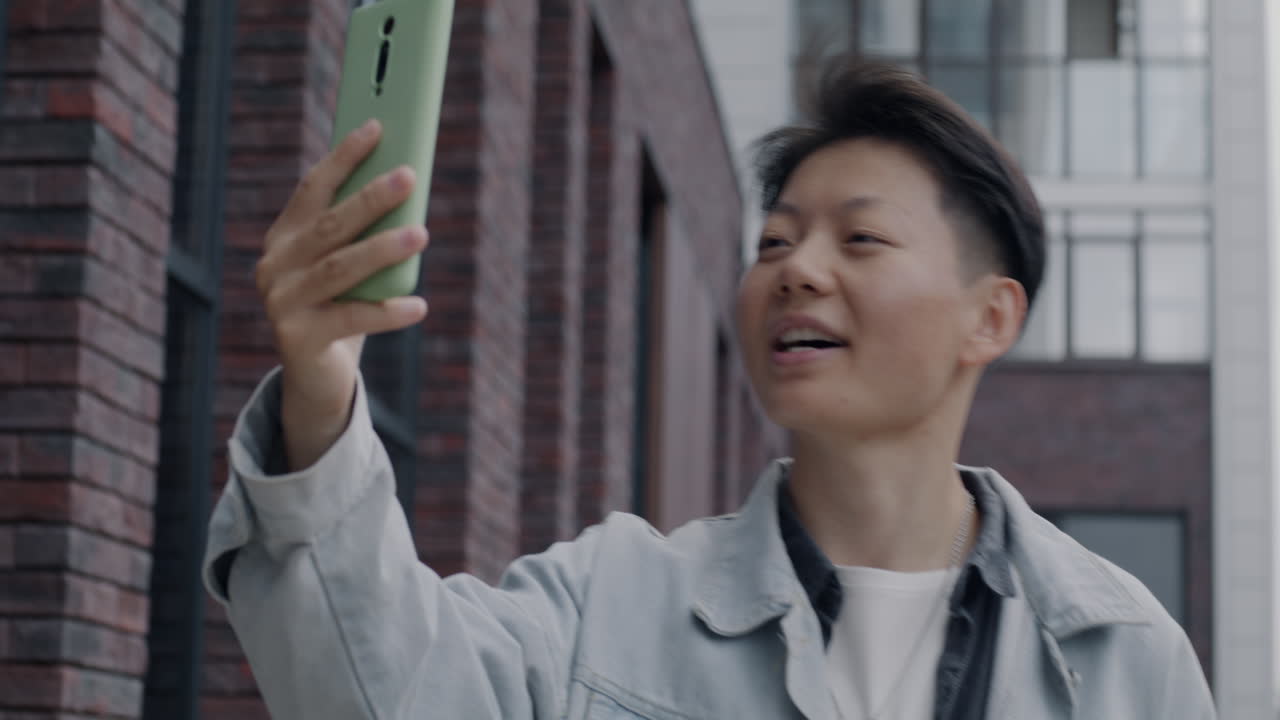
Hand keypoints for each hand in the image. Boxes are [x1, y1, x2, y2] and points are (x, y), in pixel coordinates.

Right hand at [254, 118, 429, 470]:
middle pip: (329, 225)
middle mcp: (275, 266)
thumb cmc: (342, 308)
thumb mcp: (350, 268)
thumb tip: (408, 191)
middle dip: (370, 198)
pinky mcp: (297, 339)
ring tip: (422, 235)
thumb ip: (363, 237)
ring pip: (339, 268)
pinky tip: (418, 306)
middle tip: (409, 177)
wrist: (317, 376)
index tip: (376, 128)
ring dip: (382, 249)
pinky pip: (350, 319)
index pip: (314, 188)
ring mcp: (281, 303)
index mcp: (285, 238)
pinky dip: (387, 312)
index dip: (344, 158)